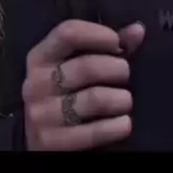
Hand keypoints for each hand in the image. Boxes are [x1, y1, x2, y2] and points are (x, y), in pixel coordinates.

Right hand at [22, 19, 145, 150]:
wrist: (46, 141)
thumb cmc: (69, 92)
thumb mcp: (80, 64)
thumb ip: (110, 46)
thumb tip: (138, 30)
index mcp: (40, 57)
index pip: (68, 33)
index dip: (98, 34)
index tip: (117, 42)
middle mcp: (35, 84)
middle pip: (87, 66)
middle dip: (117, 69)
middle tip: (125, 75)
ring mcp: (41, 115)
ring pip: (95, 98)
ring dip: (121, 99)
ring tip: (125, 100)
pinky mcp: (51, 143)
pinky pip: (95, 132)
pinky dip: (117, 126)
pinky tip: (124, 123)